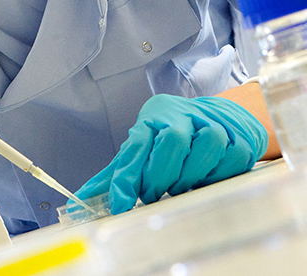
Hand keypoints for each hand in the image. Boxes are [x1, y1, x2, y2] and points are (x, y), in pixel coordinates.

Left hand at [73, 94, 267, 213]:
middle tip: (152, 195)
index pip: (136, 146)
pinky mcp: (240, 137)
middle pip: (174, 141)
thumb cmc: (172, 136)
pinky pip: (232, 157)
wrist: (221, 116)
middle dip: (160, 176)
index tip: (119, 205)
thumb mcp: (142, 149)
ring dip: (189, 176)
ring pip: (207, 146)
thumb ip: (116, 175)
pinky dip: (215, 175)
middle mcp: (183, 115)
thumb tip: (79, 201)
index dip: (126, 178)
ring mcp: (215, 123)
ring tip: (177, 187)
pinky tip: (203, 179)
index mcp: (153, 117)